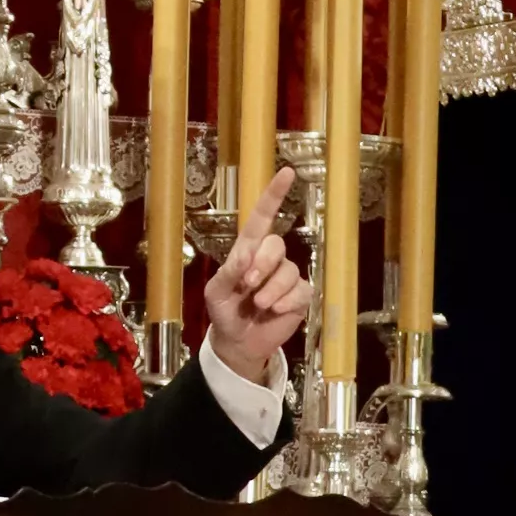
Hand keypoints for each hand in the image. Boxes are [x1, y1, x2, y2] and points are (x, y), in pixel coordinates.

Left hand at [204, 169, 308, 379]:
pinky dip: (285, 302)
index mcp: (248, 250)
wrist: (237, 342)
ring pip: (288, 271)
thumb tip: (245, 256)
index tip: (286, 172)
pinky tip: (275, 311)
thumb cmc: (224, 311)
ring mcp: (286, 276)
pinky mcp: (299, 296)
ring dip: (271, 290)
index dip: (274, 195)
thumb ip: (228, 272)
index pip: (262, 217)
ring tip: (259, 305)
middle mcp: (270, 258)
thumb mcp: (215, 292)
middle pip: (276, 245)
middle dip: (262, 265)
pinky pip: (300, 291)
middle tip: (249, 286)